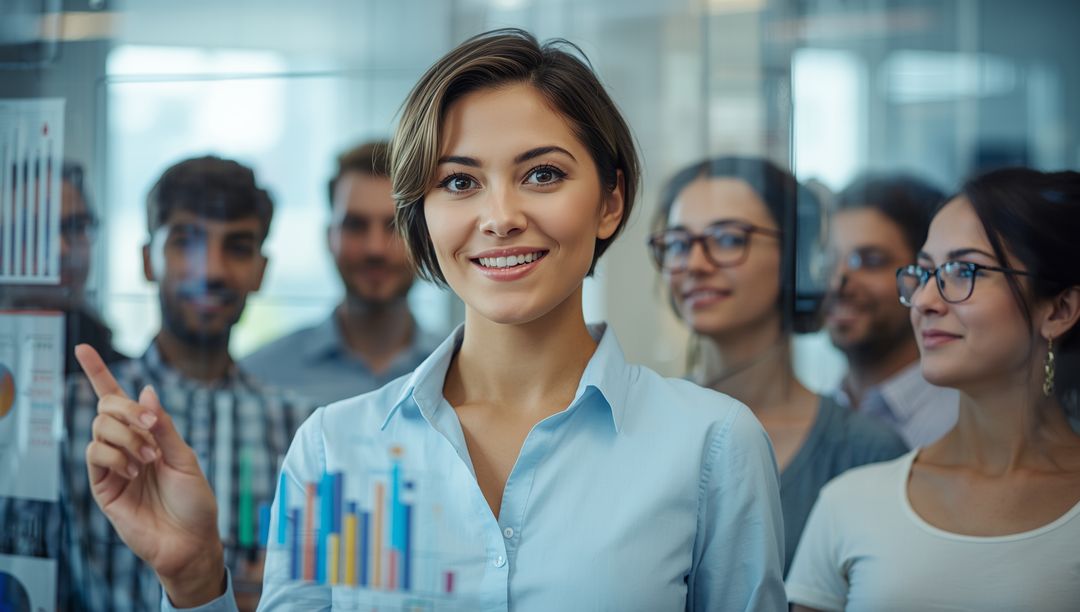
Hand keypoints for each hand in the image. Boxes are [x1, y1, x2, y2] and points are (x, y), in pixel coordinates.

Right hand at [75, 344, 226, 606]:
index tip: (84, 347)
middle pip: (107, 406)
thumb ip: (164, 425)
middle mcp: (126, 446)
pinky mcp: (102, 486)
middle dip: (129, 410)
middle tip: (153, 430)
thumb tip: (146, 391)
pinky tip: (135, 471)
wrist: (191, 540)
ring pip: (100, 427)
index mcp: (148, 435)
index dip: (99, 372)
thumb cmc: (195, 502)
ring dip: (127, 437)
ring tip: (148, 460)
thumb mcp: (186, 457)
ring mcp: (112, 465)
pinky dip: (116, 455)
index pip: (117, 399)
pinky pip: (94, 454)